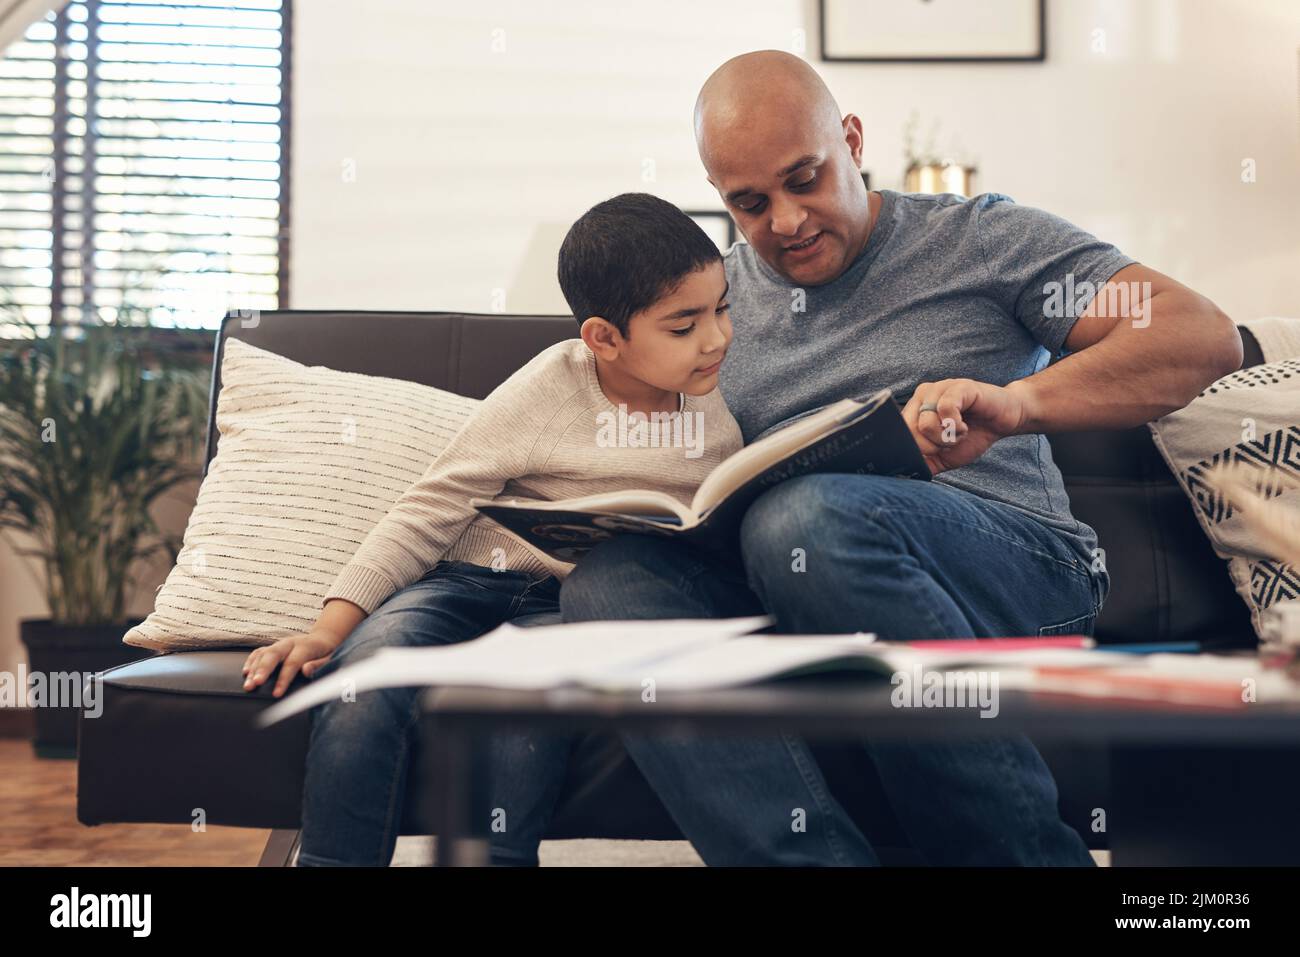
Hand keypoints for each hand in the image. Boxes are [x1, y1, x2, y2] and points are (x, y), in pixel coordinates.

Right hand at [242, 629, 343, 697]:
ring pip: (264, 654)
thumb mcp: (330, 658)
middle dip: (263, 670)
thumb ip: (319, 665)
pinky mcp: (273, 647)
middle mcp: (290, 643)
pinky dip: (251, 661)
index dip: (283, 679)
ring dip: (253, 669)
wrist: (323, 638)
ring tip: (248, 684)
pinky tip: (246, 673)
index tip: (276, 694)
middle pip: (273, 655)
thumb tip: (306, 671)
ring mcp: (280, 644)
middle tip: (255, 684)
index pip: (293, 663)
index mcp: (306, 646)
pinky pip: (259, 652)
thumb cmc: (327, 652)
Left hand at [901, 378, 1029, 474]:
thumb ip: (922, 462)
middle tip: (950, 443)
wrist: (1004, 421)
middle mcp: (922, 396)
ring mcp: (939, 388)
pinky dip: (956, 427)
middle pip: (909, 431)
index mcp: (914, 410)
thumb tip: (901, 473)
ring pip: (925, 422)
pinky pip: (945, 409)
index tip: (934, 452)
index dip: (914, 450)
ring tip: (959, 434)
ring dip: (945, 438)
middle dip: (931, 447)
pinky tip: (965, 427)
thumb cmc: (973, 436)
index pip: (897, 433)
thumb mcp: (943, 457)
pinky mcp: (958, 386)